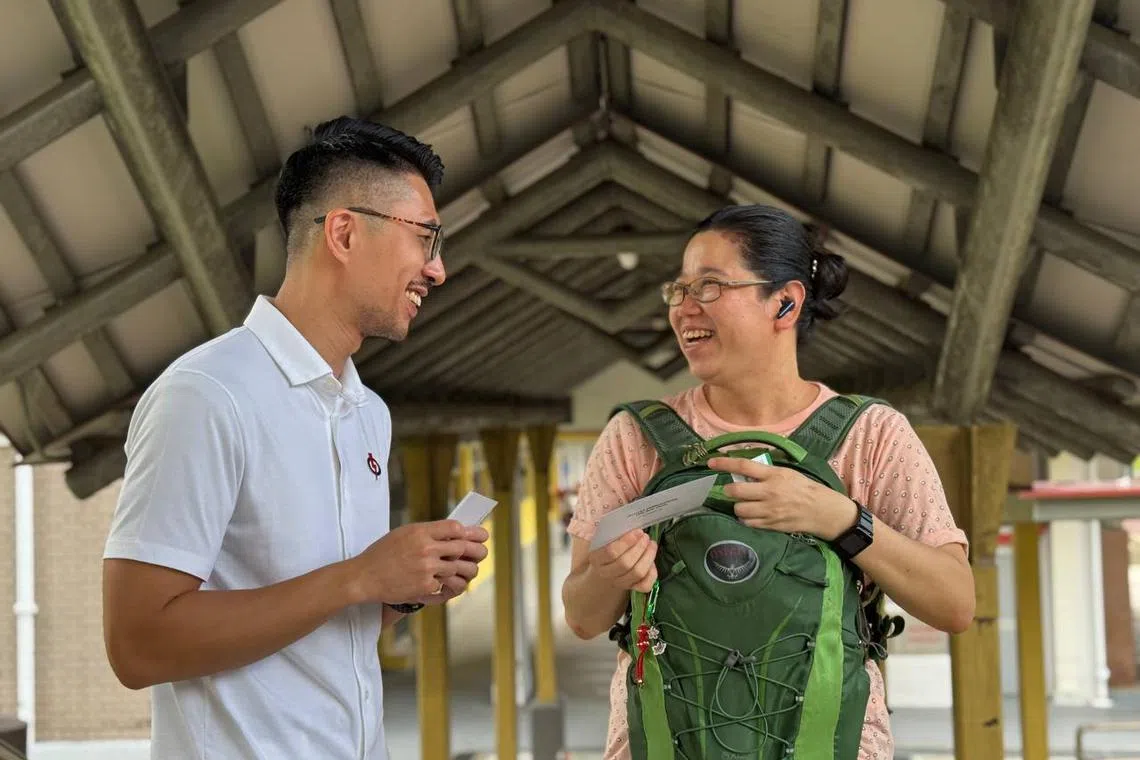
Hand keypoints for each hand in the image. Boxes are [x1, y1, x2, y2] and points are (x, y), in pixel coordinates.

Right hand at [349, 520, 488, 604]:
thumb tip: (453, 532)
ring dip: (468, 570)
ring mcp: (426, 569)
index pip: (455, 528)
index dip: (470, 532)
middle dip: (477, 551)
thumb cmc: (382, 554)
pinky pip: (446, 586)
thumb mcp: (403, 534)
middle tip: (482, 552)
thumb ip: (427, 532)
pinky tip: (451, 585)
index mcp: (420, 532)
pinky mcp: (425, 587)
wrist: (364, 577)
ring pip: (459, 569)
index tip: (478, 535)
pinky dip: (449, 586)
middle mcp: (426, 549)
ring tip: (471, 570)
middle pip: (463, 548)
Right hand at [587, 529, 657, 592]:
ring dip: (648, 557)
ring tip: (652, 544)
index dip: (627, 541)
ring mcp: (619, 583)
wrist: (603, 570)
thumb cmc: (605, 548)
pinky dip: (652, 573)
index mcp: (596, 559)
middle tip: (646, 537)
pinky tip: (652, 561)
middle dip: (639, 548)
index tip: (638, 531)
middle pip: (625, 563)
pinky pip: (645, 585)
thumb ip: (613, 531)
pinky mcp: (631, 588)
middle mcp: (606, 573)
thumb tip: (629, 519)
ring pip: (637, 573)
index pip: (611, 552)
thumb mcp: (603, 538)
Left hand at [708, 457, 857, 540]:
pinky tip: (752, 515)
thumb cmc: (803, 488)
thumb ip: (764, 472)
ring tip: (745, 504)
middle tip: (733, 490)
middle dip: (729, 490)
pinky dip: (746, 519)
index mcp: (773, 475)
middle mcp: (769, 492)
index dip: (724, 464)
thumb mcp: (786, 473)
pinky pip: (748, 523)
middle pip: (736, 491)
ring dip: (738, 506)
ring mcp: (769, 510)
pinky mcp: (770, 525)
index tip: (710, 463)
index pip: (743, 466)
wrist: (821, 510)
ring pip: (739, 509)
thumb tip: (742, 471)